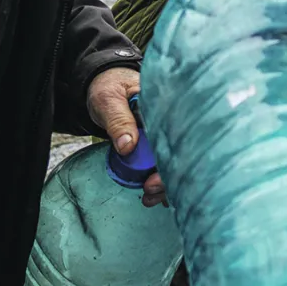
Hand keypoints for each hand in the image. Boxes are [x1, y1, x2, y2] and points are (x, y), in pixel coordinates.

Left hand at [85, 66, 167, 207]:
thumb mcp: (108, 99)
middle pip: (181, 151)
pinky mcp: (157, 144)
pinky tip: (158, 197)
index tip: (154, 178)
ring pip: (175, 161)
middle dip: (168, 177)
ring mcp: (166, 134)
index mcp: (165, 105)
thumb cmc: (109, 88)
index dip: (172, 158)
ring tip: (149, 198)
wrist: (105, 87)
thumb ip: (118, 120)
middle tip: (149, 190)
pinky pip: (166, 164)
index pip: (178, 132)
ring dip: (166, 183)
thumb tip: (127, 146)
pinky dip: (163, 181)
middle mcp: (171, 121)